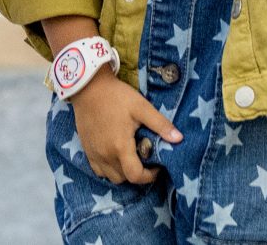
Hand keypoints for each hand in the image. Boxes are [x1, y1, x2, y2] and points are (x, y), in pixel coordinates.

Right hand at [70, 66, 179, 185]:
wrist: (88, 87)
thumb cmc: (116, 96)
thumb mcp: (141, 107)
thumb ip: (160, 124)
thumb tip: (179, 139)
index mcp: (120, 147)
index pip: (136, 176)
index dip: (150, 176)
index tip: (157, 166)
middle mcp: (105, 155)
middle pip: (124, 179)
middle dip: (137, 174)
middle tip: (145, 158)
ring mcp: (94, 154)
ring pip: (111, 177)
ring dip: (123, 173)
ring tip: (131, 157)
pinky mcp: (86, 150)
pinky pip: (98, 170)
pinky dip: (109, 169)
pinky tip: (115, 155)